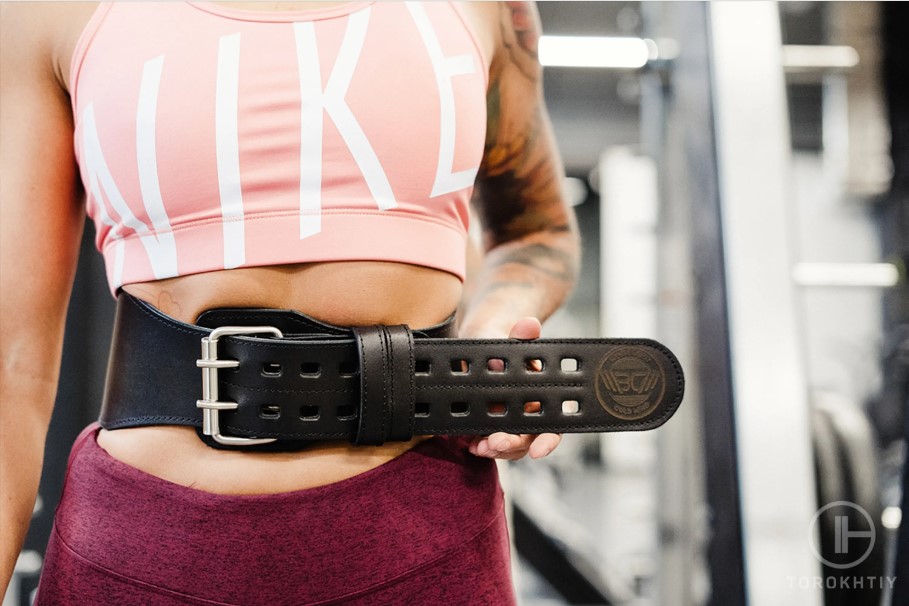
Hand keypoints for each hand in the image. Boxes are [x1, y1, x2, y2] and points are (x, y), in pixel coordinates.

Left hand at [466, 317, 561, 460]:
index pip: (554, 424)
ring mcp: (510, 420)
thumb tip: (529, 325)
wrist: (481, 340)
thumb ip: (521, 333)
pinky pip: (489, 443)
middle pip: (528, 439)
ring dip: (495, 449)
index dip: (548, 440)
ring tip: (479, 446)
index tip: (538, 451)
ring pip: (509, 446)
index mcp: (544, 395)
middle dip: (512, 445)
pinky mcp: (490, 423)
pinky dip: (480, 446)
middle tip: (495, 442)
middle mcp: (530, 412)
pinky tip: (469, 443)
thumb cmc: (502, 339)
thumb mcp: (509, 333)